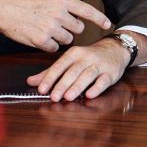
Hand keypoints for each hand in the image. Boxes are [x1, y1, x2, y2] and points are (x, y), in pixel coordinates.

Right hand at [0, 0, 111, 50]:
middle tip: (57, 23)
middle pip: (78, 28)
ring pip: (67, 39)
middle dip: (71, 27)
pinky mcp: (40, 40)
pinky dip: (49, 45)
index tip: (108, 24)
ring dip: (60, 37)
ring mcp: (50, 28)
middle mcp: (59, 13)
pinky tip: (40, 37)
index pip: (87, 11)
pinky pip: (53, 48)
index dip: (100, 18)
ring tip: (47, 28)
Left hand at [27, 32, 146, 101]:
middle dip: (63, 84)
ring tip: (68, 97)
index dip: (50, 77)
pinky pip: (104, 80)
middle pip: (73, 71)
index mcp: (74, 53)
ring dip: (78, 86)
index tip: (42, 89)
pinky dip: (97, 88)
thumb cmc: (89, 57)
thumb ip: (51, 72)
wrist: (116, 49)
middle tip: (54, 97)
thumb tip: (30, 81)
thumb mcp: (70, 61)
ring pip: (88, 75)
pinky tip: (90, 95)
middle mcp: (86, 57)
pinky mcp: (111, 72)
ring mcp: (100, 64)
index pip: (60, 65)